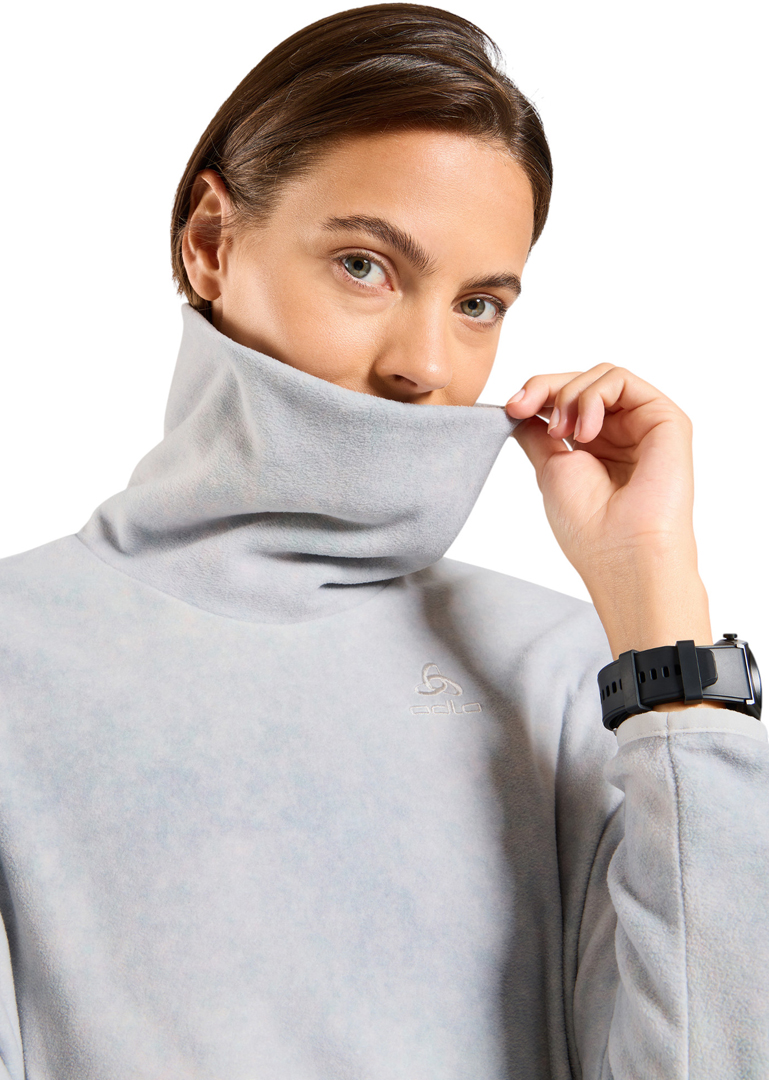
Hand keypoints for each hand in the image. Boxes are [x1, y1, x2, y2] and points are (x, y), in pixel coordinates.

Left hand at [506, 364, 712, 661]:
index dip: (535, 394)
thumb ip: (537, 435)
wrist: (623, 554)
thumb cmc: (589, 528)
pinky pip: (622, 381)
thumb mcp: (551, 470)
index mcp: (596, 447)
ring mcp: (644, 425)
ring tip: (563, 435)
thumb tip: (518, 408)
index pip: (565, 400)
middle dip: (545, 388)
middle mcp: (622, 433)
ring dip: (569, 395)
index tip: (511, 408)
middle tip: (523, 409)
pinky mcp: (666, 419)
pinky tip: (584, 431)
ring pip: (601, 376)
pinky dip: (593, 396)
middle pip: (581, 382)